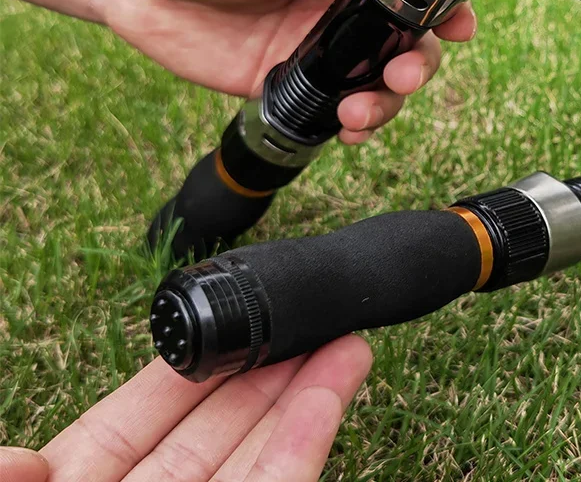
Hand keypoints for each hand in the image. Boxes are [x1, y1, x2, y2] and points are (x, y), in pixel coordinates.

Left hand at [0, 336, 370, 481]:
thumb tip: (13, 459)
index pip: (144, 418)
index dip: (197, 367)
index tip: (237, 322)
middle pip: (216, 427)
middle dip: (269, 370)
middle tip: (316, 320)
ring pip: (258, 454)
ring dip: (306, 395)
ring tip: (349, 340)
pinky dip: (307, 441)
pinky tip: (333, 392)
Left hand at [104, 0, 475, 143]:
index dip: (440, 2)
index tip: (458, 24)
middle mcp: (335, 1)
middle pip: (402, 37)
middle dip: (417, 60)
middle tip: (402, 74)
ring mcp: (312, 43)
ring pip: (372, 77)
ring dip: (383, 99)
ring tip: (359, 111)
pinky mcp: (282, 78)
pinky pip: (328, 105)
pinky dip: (347, 122)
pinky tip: (345, 130)